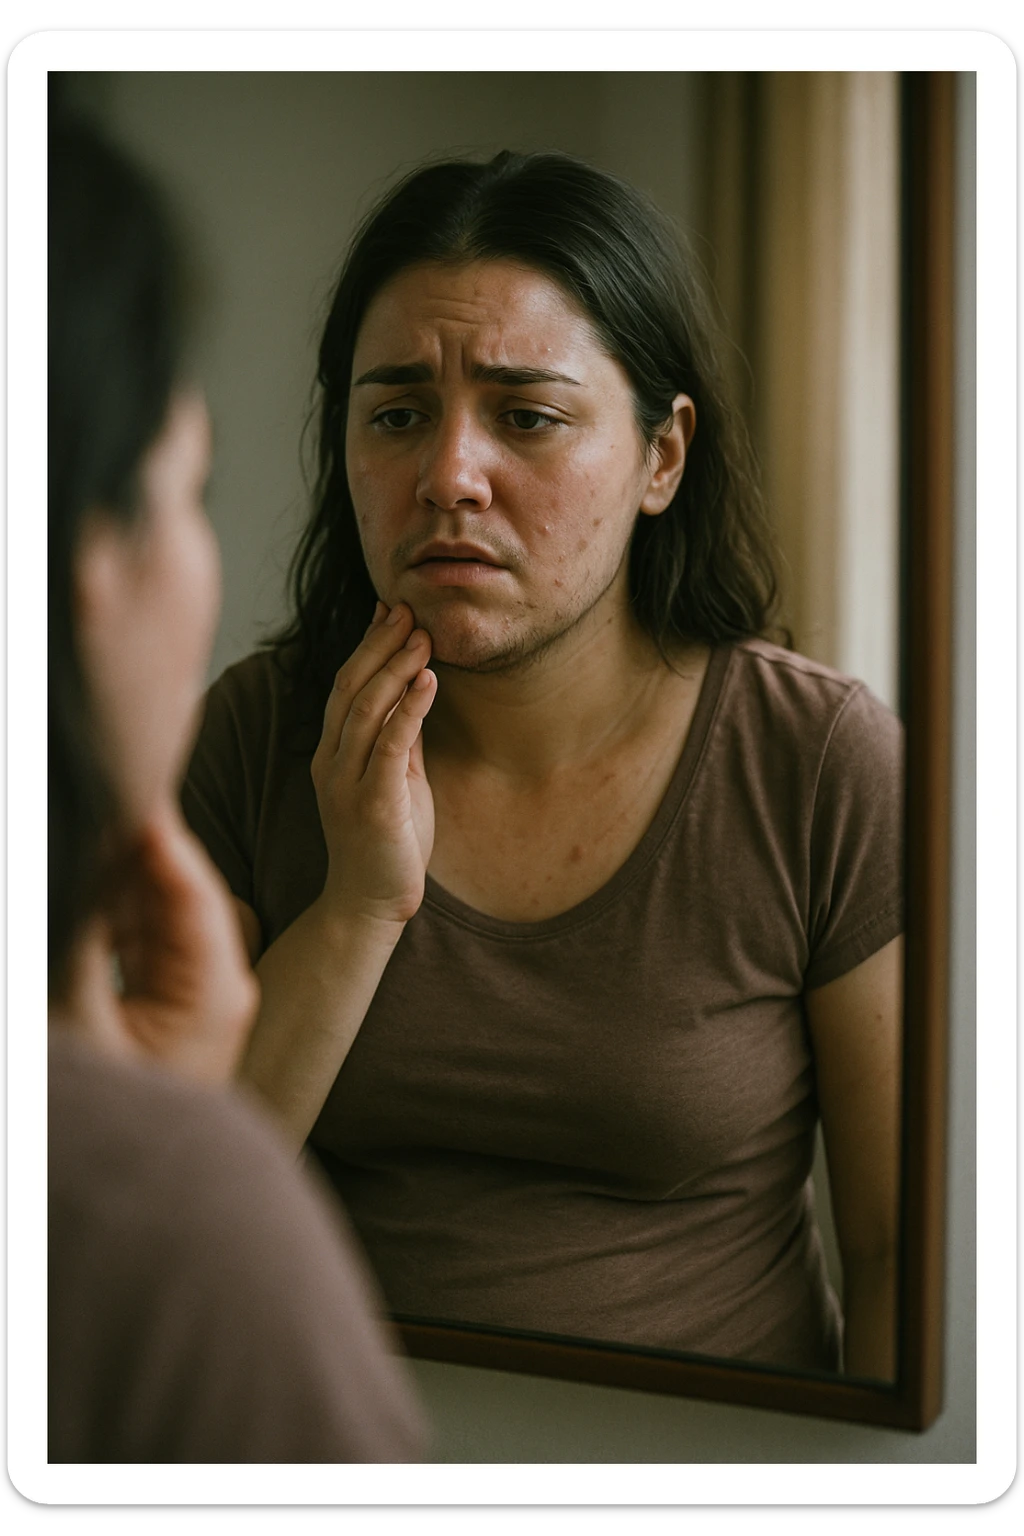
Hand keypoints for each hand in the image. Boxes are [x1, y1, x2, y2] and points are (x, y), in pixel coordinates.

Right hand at [108, 803, 259, 1084]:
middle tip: (104, 784)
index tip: (127, 783)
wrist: (146, 1188)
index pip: (188, 890)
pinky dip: (116, 902)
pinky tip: (92, 867)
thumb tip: (82, 872)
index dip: (156, 836)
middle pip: (175, 889)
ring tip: (95, 813)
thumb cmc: (120, 1112)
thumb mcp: (83, 1025)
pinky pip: (142, 932)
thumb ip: (84, 941)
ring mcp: (195, 987)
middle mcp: (217, 981)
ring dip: (122, 867)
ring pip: (155, 906)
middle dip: (135, 843)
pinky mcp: (170, 995)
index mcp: (215, 989)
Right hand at [311, 601, 437, 928]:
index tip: (389, 610)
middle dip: (379, 645)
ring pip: (365, 710)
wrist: (369, 905)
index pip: (344, 687)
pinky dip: (409, 709)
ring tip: (422, 636)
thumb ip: (400, 738)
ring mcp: (346, 783)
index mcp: (331, 754)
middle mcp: (330, 762)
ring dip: (395, 668)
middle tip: (408, 610)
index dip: (366, 646)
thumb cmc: (385, 843)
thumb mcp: (395, 780)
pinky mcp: (371, 805)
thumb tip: (417, 690)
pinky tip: (429, 681)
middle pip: (349, 689)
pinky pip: (389, 746)